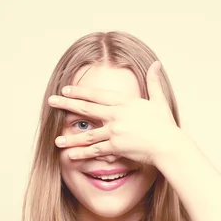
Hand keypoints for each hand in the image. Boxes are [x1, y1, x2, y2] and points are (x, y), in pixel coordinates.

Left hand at [48, 61, 180, 165]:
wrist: (169, 145)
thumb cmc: (165, 125)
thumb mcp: (159, 101)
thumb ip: (154, 82)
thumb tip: (156, 64)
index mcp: (125, 102)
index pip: (98, 95)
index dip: (80, 92)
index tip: (66, 89)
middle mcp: (117, 115)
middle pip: (87, 108)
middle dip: (67, 104)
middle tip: (51, 101)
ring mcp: (116, 131)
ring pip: (88, 134)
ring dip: (71, 137)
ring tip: (56, 139)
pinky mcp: (117, 147)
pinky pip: (96, 150)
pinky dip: (83, 153)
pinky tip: (70, 156)